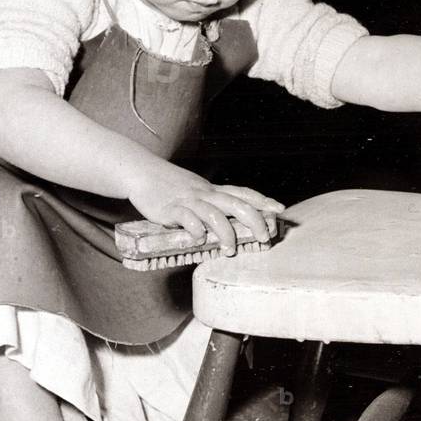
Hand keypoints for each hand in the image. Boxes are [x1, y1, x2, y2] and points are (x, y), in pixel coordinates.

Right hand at [128, 162, 283, 255]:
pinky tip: (199, 240)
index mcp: (211, 190)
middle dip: (254, 220)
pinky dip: (196, 230)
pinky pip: (187, 219)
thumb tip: (227, 222)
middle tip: (264, 237)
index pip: (242, 193)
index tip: (280, 209)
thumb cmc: (168, 184)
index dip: (262, 200)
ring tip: (229, 250)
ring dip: (226, 233)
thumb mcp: (194, 189)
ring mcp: (188, 200)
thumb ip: (210, 203)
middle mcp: (204, 193)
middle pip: (236, 204)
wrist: (141, 171)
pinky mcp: (170, 209)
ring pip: (214, 214)